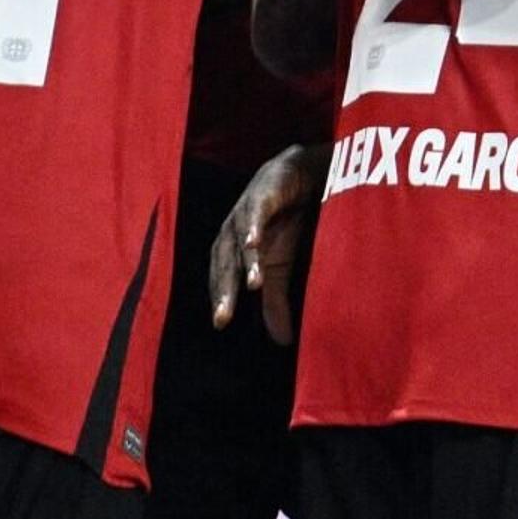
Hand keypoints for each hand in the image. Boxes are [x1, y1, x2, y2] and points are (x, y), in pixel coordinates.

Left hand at [210, 143, 322, 344]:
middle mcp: (231, 232)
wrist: (296, 177)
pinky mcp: (261, 194)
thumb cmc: (282, 223)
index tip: (221, 324)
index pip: (221, 279)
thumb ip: (275, 301)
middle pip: (224, 265)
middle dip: (224, 291)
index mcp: (231, 251)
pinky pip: (255, 212)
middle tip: (223, 318)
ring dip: (246, 263)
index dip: (220, 299)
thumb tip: (282, 341)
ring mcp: (244, 212)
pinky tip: (253, 242)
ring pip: (239, 241)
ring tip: (253, 286)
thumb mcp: (280, 267)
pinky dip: (253, 226)